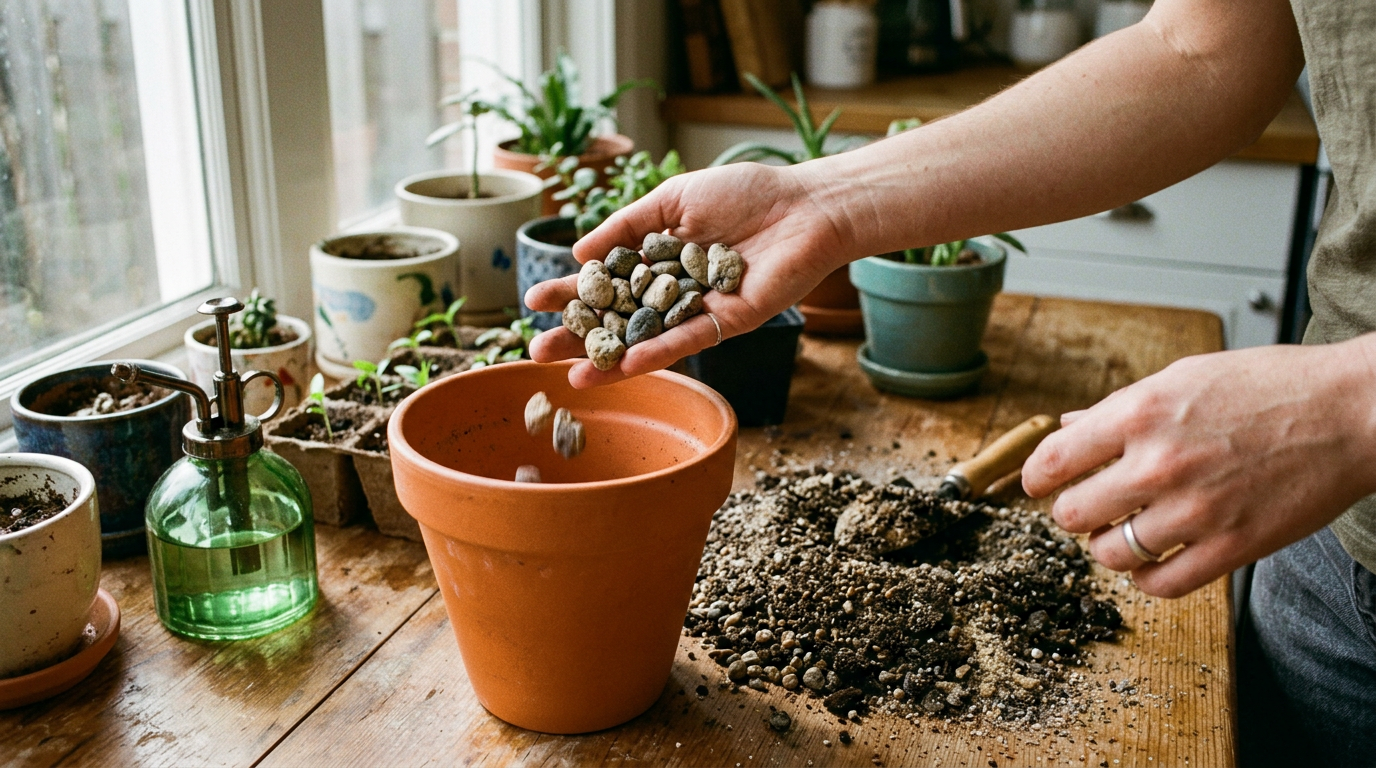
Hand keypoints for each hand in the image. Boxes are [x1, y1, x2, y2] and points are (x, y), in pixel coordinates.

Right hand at [524, 162, 849, 387]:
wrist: (804, 205)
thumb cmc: (744, 193)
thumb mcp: (672, 200)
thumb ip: (627, 226)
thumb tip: (579, 253)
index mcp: (658, 259)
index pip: (604, 281)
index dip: (569, 292)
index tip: (532, 301)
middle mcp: (674, 290)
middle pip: (617, 318)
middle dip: (577, 336)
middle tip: (536, 351)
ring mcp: (698, 310)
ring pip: (646, 339)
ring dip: (608, 360)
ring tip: (570, 377)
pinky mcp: (728, 323)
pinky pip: (687, 341)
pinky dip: (656, 354)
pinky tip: (624, 366)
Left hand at [1021, 337, 1375, 597]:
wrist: (1350, 413)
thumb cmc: (1270, 387)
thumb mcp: (1183, 378)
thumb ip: (1120, 408)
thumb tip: (1069, 425)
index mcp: (1140, 413)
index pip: (1053, 461)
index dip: (1036, 478)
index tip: (1038, 484)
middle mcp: (1159, 464)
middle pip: (1072, 514)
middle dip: (1074, 512)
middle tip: (1091, 506)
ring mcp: (1195, 510)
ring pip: (1109, 554)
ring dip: (1107, 546)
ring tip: (1124, 530)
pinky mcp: (1231, 547)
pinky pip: (1160, 584)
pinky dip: (1145, 577)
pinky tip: (1153, 559)